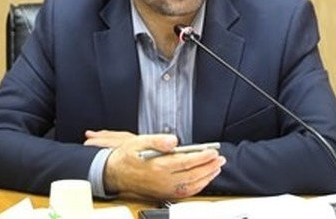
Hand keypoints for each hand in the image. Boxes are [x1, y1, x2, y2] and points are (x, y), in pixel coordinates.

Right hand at [91, 132, 224, 201]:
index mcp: (158, 166)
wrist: (115, 173)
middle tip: (220, 159)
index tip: (213, 152)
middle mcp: (163, 180)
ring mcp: (164, 189)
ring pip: (191, 186)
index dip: (202, 157)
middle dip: (209, 167)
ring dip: (206, 177)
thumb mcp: (138, 141)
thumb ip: (157, 140)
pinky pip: (185, 193)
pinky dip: (197, 187)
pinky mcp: (164, 194)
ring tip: (216, 168)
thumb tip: (173, 140)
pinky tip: (203, 180)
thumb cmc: (127, 156)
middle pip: (192, 175)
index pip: (186, 162)